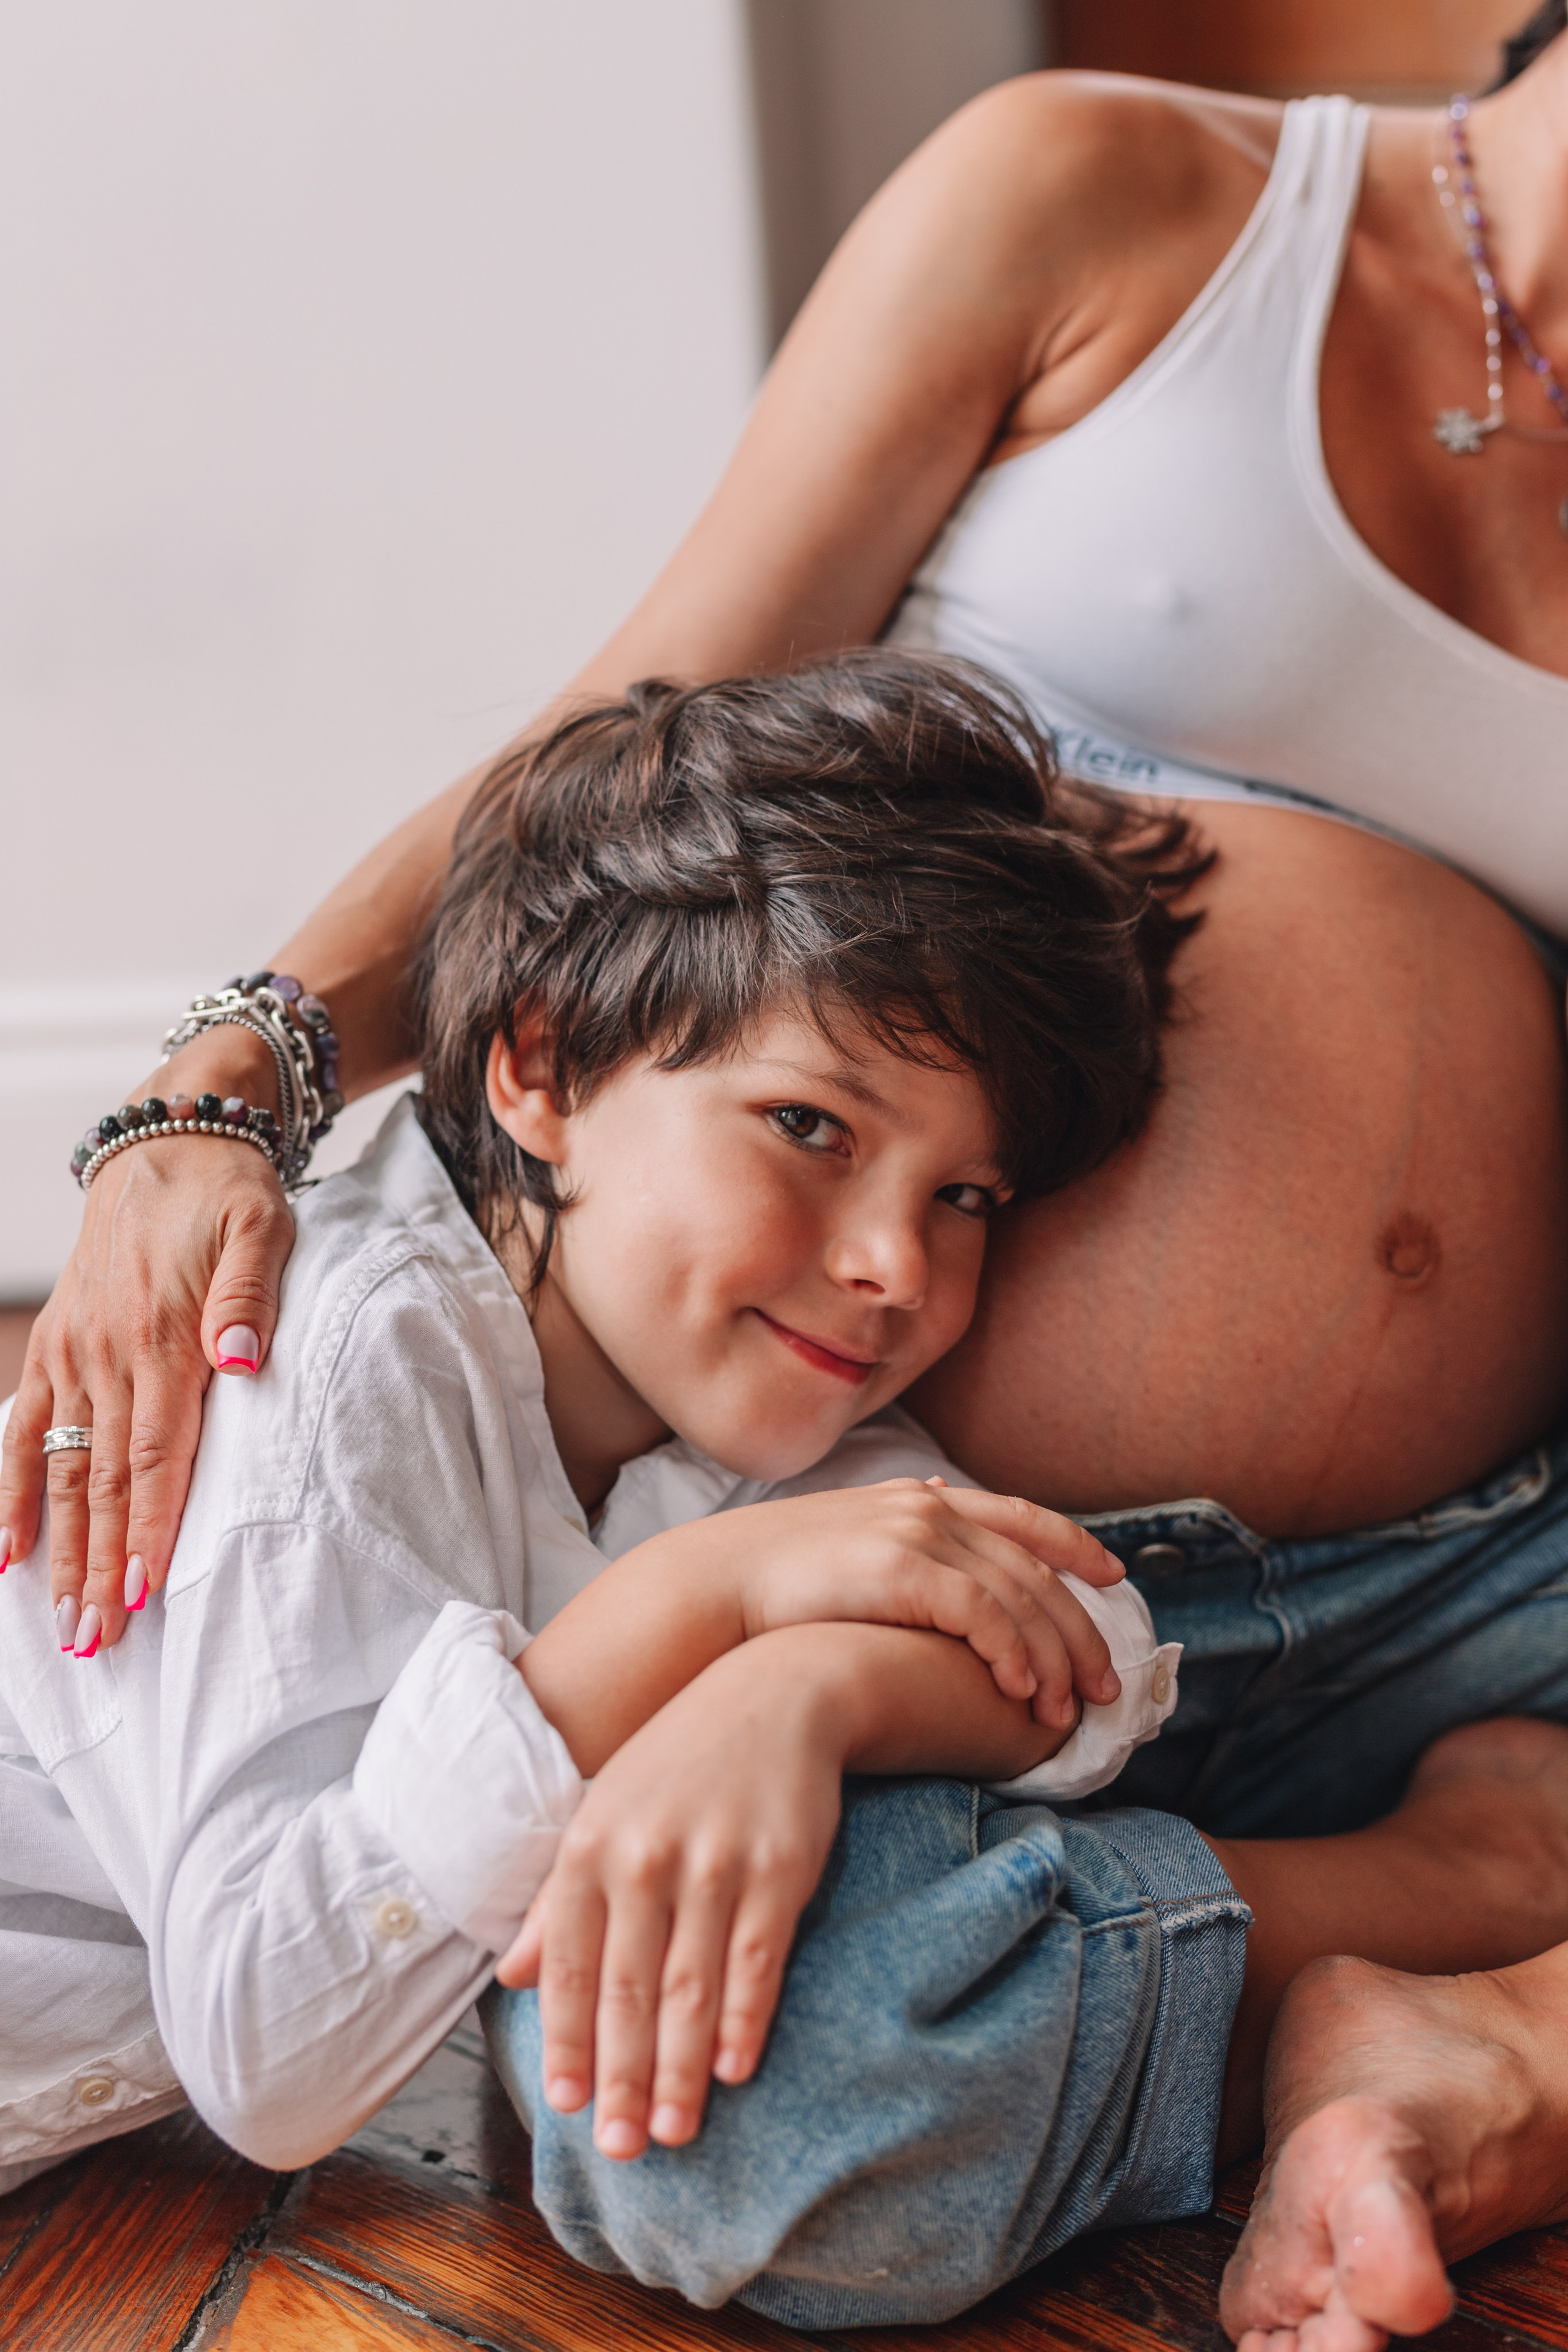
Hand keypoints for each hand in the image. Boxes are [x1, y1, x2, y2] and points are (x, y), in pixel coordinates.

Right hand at [0, 1036, 294, 1653]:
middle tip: (99, 1644)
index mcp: (164, 1337)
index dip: (149, 1527)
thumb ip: (252, 1296)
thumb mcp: (262, 1226)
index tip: (144, 1593)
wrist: (170, 1135)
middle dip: (101, 1567)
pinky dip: (6, 1491)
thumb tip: (246, 1361)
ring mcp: (74, 1354)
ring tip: (61, 1625)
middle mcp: (108, 1354)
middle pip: (103, 1482)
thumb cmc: (229, 1191)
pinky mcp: (57, 1346)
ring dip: (59, 1551)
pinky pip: (21, 1428)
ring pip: (59, 1470)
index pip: (158, 1455)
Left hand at [498, 1632, 845, 2158]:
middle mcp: (645, 1857)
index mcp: (591, 1847)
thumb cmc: (677, 1762)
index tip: (566, 2105)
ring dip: (678, 2069)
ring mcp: (714, 1862)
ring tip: (671, 2132)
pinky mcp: (779, 1867)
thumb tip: (515, 1977)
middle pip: (628, 1989)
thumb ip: (559, 1900)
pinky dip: (743, 2018)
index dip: (567, 2041)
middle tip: (619, 2148)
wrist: (773, 1692)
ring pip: (690, 1986)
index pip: (571, 1966)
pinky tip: (733, 2069)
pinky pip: (756, 1958)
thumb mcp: (603, 1813)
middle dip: (620, 2076)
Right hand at [724, 1476, 1123, 1729]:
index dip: (1075, 1545)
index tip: (1114, 1578)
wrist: (711, 1588)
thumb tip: (930, 1511)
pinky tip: (1021, 1693)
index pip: (1021, 1517)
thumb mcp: (847, 1547)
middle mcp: (927, 1507)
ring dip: (1053, 1658)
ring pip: (1020, 1597)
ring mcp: (916, 1534)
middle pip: (1036, 1568)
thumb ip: (897, 1540)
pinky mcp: (902, 1568)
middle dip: (1079, 1629)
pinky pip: (984, 1615)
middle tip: (1106, 1686)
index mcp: (919, 1499)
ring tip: (1067, 1711)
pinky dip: (1012, 1654)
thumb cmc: (772, 1583)